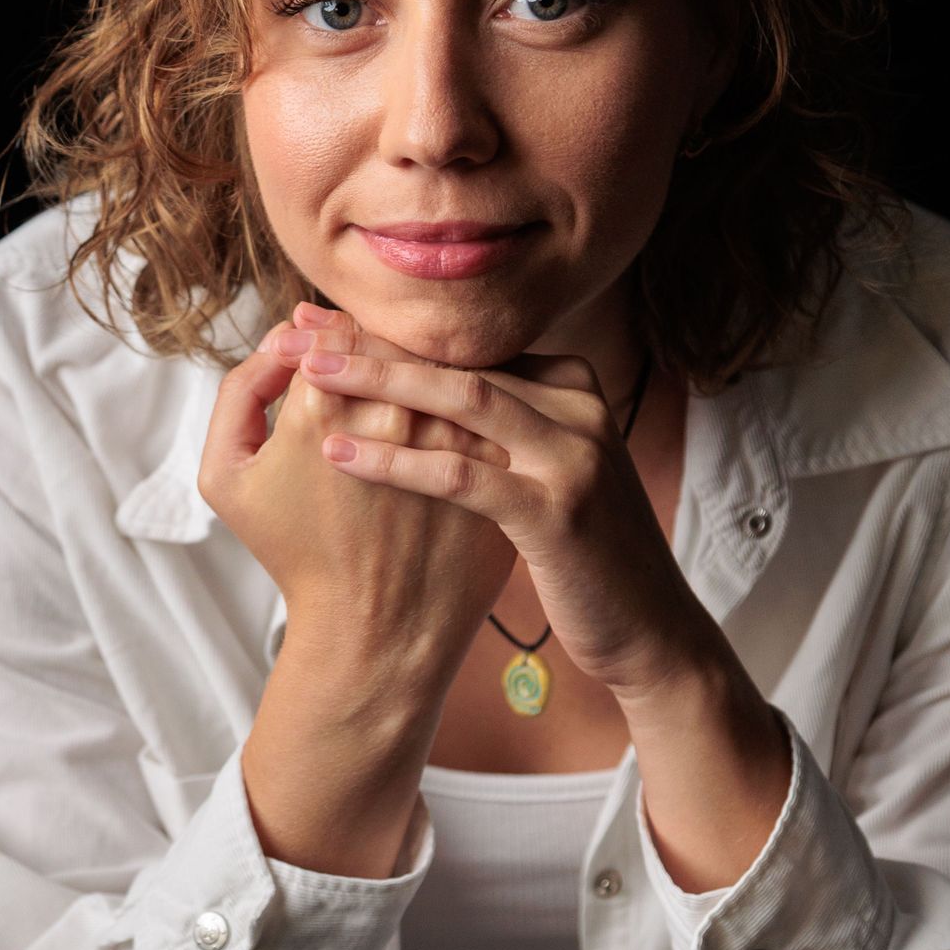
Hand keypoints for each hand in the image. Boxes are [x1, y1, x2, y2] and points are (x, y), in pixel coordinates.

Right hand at [196, 307, 518, 684]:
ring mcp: (451, 435)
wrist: (375, 632)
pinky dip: (467, 409)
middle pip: (392, 344)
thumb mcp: (227, 479)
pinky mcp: (493, 463)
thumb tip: (281, 340)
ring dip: (426, 375)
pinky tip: (448, 429)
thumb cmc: (297, 557)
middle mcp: (393, 412)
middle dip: (376, 351)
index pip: (334, 331)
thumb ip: (239, 393)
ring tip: (403, 405)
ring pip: (442, 371)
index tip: (325, 361)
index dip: (327, 338)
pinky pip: (484, 410)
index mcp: (324, 406)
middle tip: (364, 375)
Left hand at [286, 316, 706, 700]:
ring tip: (308, 373)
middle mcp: (578, 408)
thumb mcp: (552, 471)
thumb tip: (428, 390)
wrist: (650, 629)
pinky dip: (394, 462)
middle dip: (372, 341)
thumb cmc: (586, 555)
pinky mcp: (556, 512)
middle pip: (458, 361)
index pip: (469, 348)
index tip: (324, 321)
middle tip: (298, 328)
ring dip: (376, 382)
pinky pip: (460, 475)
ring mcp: (573, 457)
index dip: (392, 333)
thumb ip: (508, 426)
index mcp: (573, 389)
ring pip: (459, 400)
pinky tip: (338, 455)